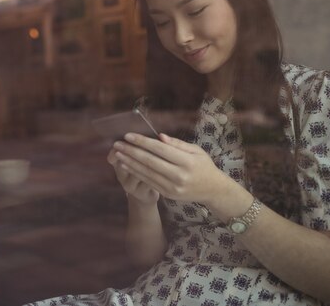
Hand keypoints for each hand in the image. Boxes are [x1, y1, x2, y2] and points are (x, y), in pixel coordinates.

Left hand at [112, 133, 229, 204]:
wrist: (212, 190)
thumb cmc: (203, 165)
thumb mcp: (196, 150)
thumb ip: (177, 144)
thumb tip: (158, 136)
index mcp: (187, 162)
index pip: (160, 149)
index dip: (142, 142)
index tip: (128, 136)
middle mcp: (179, 175)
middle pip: (150, 161)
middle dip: (131, 151)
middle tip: (117, 144)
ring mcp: (173, 187)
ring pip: (146, 173)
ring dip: (129, 162)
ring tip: (118, 153)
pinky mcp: (168, 194)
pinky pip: (149, 182)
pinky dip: (136, 173)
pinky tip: (126, 165)